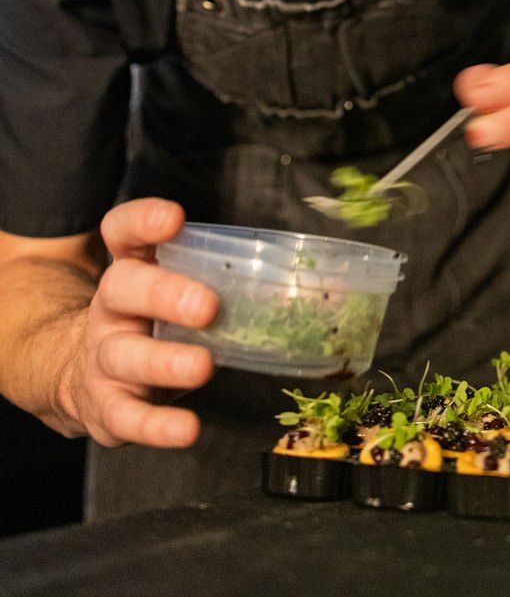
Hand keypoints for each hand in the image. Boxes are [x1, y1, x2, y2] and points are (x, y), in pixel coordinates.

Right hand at [60, 198, 217, 448]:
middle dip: (165, 294)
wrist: (80, 376)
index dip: (143, 221)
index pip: (122, 232)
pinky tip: (187, 429)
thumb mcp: (168, 288)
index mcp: (129, 270)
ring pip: (125, 356)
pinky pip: (129, 418)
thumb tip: (289, 275)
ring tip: (202, 367)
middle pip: (123, 289)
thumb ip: (211, 273)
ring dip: (166, 362)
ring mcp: (104, 358)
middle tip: (207, 305)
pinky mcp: (107, 407)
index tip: (173, 218)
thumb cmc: (147, 322)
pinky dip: (158, 427)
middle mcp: (110, 309)